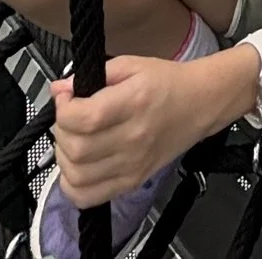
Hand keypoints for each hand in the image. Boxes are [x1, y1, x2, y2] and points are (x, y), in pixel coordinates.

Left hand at [53, 51, 221, 206]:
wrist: (202, 104)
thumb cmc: (168, 82)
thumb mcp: (132, 65)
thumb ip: (94, 74)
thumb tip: (59, 89)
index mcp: (133, 104)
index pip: (83, 119)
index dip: (64, 109)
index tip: (66, 98)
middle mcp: (133, 139)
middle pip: (77, 149)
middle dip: (61, 132)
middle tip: (69, 118)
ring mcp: (133, 165)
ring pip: (78, 176)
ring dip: (65, 158)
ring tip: (73, 140)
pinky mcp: (133, 181)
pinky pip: (90, 197)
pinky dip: (72, 186)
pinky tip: (77, 167)